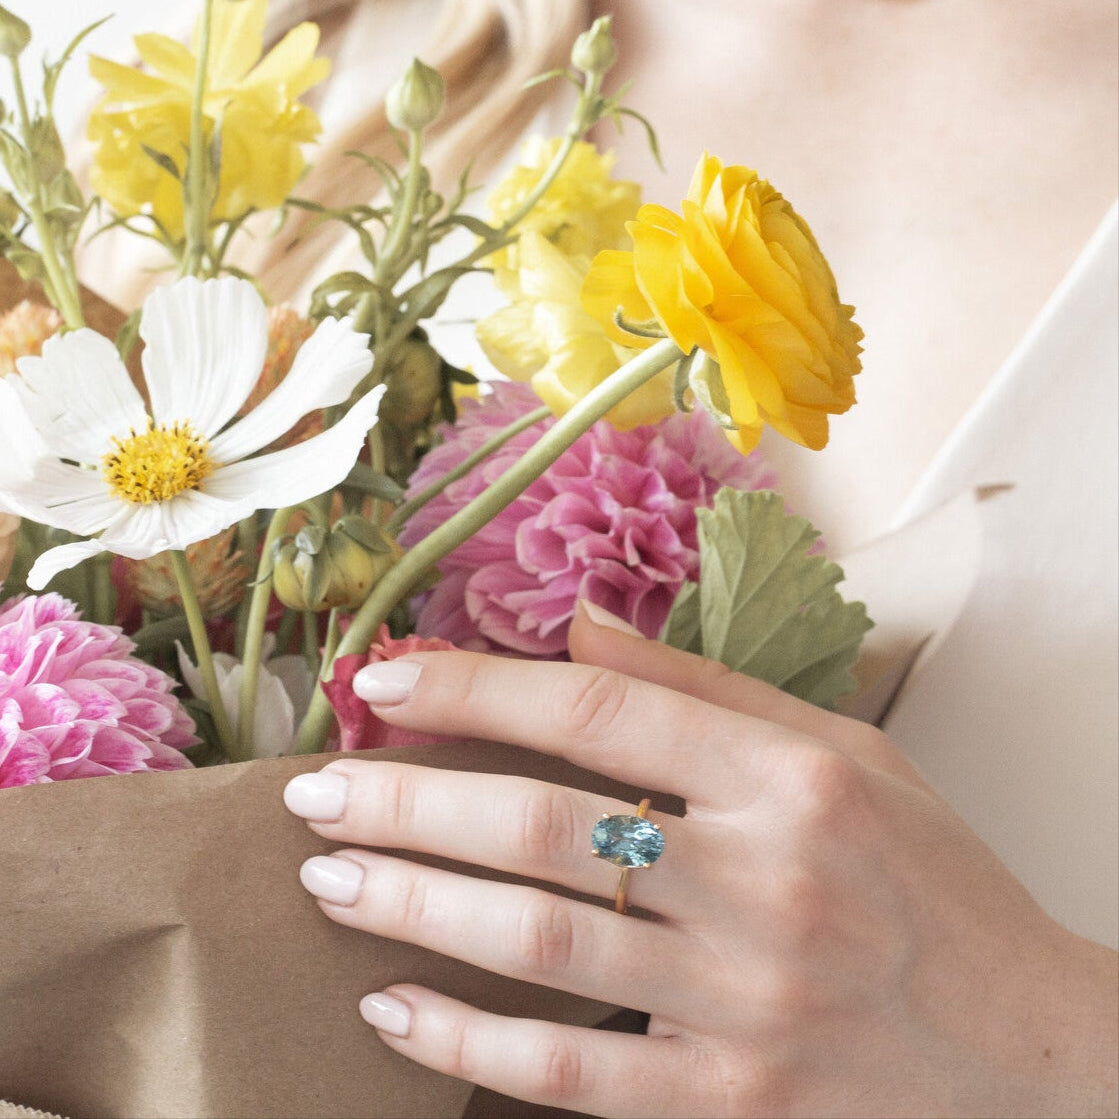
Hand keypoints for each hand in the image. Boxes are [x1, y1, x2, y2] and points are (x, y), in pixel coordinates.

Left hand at [284, 602, 1117, 1117]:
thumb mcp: (844, 752)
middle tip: (318, 787)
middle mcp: (762, 882)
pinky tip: (393, 1008)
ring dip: (414, 904)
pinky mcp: (730, 1098)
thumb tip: (580, 627)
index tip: (384, 680)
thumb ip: (708, 687)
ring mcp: (743, 1001)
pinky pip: (573, 1077)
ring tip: (329, 875)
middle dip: (411, 799)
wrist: (1030, 1048)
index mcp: (791, 779)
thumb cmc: (931, 877)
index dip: (477, 686)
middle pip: (545, 825)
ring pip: (540, 945)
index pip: (601, 708)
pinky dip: (469, 1043)